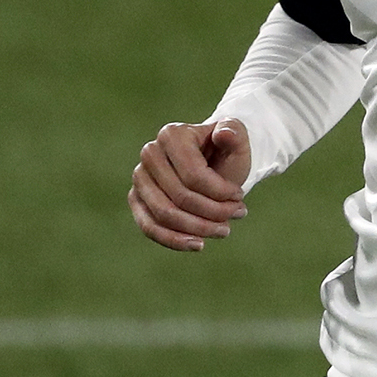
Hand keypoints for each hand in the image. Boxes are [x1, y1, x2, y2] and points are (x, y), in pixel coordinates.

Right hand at [128, 119, 250, 251]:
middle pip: (180, 196)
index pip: (194, 175)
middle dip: (213, 212)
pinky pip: (149, 227)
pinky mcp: (136, 199)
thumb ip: (235, 132)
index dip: (220, 192)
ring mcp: (140, 177)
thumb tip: (224, 132)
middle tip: (238, 214)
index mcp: (172, 134)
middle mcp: (150, 153)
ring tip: (224, 230)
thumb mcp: (238, 141)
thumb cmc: (225, 153)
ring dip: (197, 228)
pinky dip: (174, 240)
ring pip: (164, 214)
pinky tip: (198, 244)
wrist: (213, 163)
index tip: (240, 197)